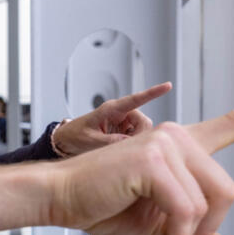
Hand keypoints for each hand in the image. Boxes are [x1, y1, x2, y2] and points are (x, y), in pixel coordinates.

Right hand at [47, 98, 233, 234]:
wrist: (62, 200)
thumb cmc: (103, 206)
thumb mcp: (158, 228)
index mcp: (182, 147)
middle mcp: (178, 136)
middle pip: (228, 191)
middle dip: (207, 229)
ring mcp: (166, 144)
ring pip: (209, 204)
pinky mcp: (152, 161)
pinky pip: (185, 211)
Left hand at [52, 82, 172, 155]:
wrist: (66, 140)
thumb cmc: (74, 135)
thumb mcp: (91, 140)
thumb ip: (110, 142)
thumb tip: (130, 144)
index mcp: (111, 109)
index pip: (135, 99)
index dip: (152, 93)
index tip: (167, 86)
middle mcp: (120, 113)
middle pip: (144, 122)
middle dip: (141, 136)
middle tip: (126, 147)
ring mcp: (123, 122)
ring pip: (143, 131)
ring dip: (136, 141)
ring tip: (117, 147)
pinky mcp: (123, 130)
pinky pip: (137, 137)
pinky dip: (132, 144)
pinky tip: (119, 148)